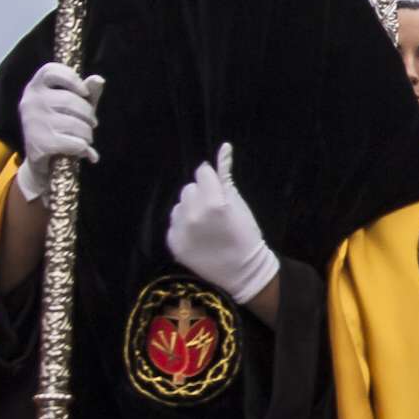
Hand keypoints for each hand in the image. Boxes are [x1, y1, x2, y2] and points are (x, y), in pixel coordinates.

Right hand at [15, 61, 103, 172]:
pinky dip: (84, 148)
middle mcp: (30, 102)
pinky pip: (74, 142)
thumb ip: (87, 92)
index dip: (71, 78)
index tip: (84, 92)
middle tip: (91, 124)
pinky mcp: (39, 144)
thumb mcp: (74, 107)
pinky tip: (84, 151)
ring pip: (75, 124)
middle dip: (88, 114)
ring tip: (87, 139)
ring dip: (88, 134)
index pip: (50, 71)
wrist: (42, 162)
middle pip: (70, 100)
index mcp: (35, 87)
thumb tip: (99, 79)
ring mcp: (33, 123)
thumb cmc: (59, 126)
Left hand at [165, 149, 279, 306]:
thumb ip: (225, 176)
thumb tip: (224, 146)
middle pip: (189, 188)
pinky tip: (197, 236)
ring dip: (190, 209)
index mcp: (213, 202)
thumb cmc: (245, 234)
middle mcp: (193, 214)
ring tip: (204, 224)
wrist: (242, 271)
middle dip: (200, 194)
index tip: (219, 192)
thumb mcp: (239, 203)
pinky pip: (173, 223)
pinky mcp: (173, 243)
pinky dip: (184, 226)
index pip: (202, 172)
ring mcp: (181, 230)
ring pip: (179, 205)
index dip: (212, 180)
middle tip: (213, 210)